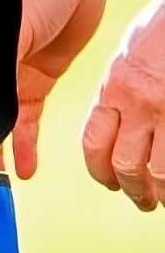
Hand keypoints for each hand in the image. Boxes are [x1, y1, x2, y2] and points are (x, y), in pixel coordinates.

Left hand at [83, 0, 164, 211]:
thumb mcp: (133, 52)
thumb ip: (124, 87)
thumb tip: (119, 118)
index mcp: (116, 88)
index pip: (95, 143)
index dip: (100, 170)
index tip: (109, 182)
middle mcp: (141, 104)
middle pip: (126, 165)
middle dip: (132, 190)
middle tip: (142, 200)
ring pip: (159, 172)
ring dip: (161, 193)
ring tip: (164, 199)